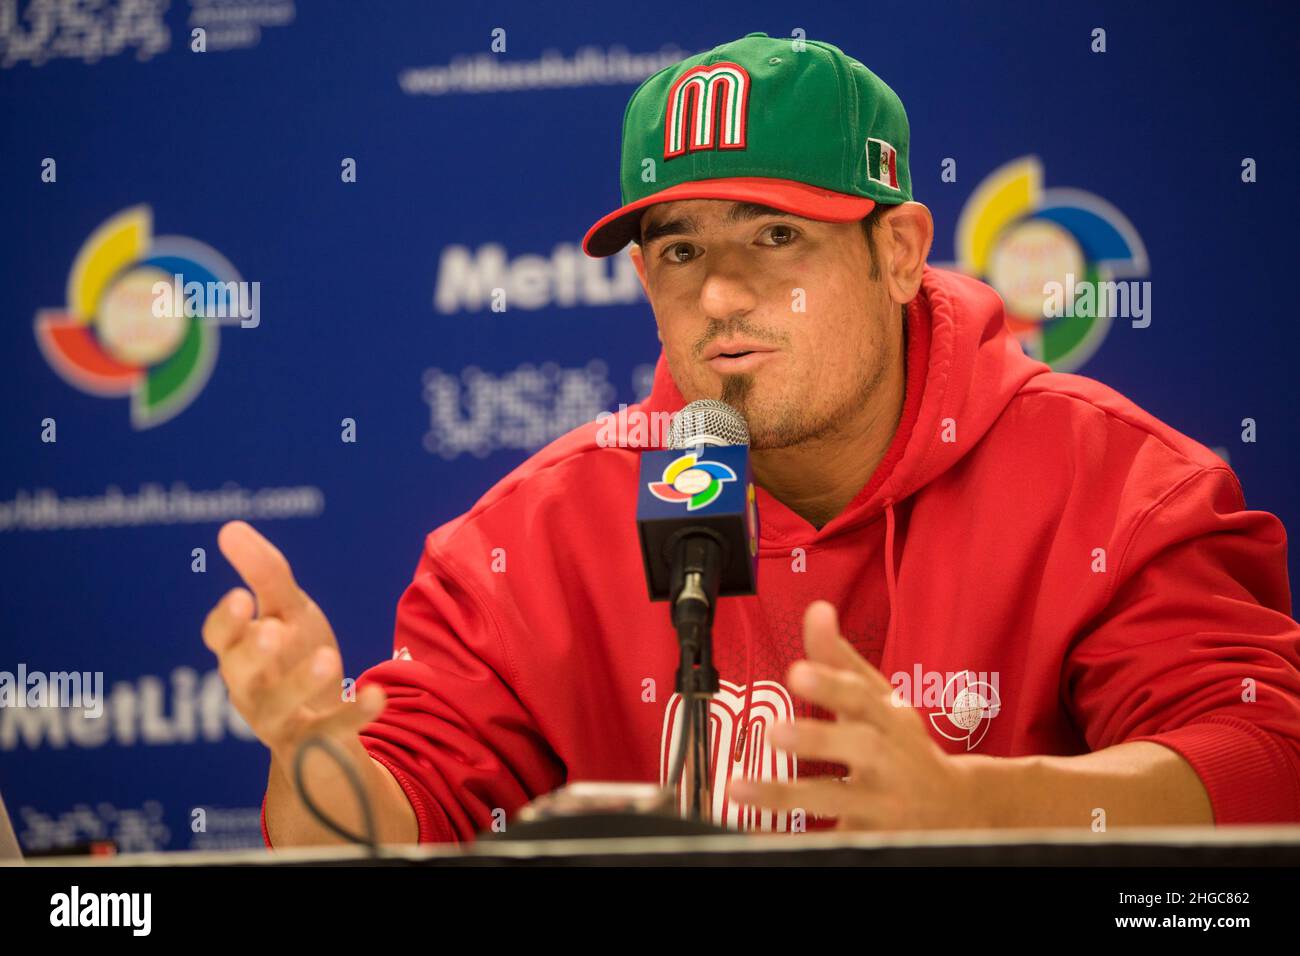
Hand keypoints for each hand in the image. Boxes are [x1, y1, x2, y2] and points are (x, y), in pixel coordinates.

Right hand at [201, 520, 384, 765]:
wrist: (322, 731)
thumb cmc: (296, 657)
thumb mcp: (288, 612)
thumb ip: (264, 574)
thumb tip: (231, 528)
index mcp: (239, 653)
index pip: (219, 638)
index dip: (226, 622)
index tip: (240, 598)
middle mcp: (250, 689)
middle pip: (241, 674)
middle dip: (254, 653)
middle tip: (274, 632)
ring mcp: (279, 722)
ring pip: (279, 708)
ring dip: (300, 684)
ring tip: (328, 657)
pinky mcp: (314, 746)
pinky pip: (330, 733)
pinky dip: (353, 714)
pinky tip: (378, 695)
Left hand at [729, 600, 993, 830]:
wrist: (959, 811)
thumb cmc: (904, 748)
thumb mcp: (879, 701)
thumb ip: (840, 660)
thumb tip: (816, 611)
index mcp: (889, 720)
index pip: (862, 696)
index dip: (831, 684)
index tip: (797, 671)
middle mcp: (889, 760)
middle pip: (860, 747)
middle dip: (819, 738)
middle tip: (776, 730)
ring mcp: (883, 804)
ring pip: (838, 800)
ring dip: (789, 794)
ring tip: (742, 787)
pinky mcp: (872, 838)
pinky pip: (832, 841)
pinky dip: (799, 838)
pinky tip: (763, 835)